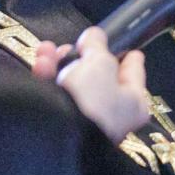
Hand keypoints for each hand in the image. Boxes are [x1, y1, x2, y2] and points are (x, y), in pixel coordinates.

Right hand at [33, 27, 150, 142]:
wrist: (57, 137)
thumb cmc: (91, 100)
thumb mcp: (100, 63)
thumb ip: (97, 45)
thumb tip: (94, 36)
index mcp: (133, 103)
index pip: (134, 75)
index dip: (131, 59)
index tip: (132, 50)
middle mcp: (111, 115)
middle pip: (99, 77)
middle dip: (84, 56)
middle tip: (75, 45)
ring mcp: (84, 121)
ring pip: (73, 83)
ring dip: (60, 62)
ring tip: (49, 50)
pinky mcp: (57, 124)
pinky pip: (54, 94)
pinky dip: (46, 76)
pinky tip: (41, 62)